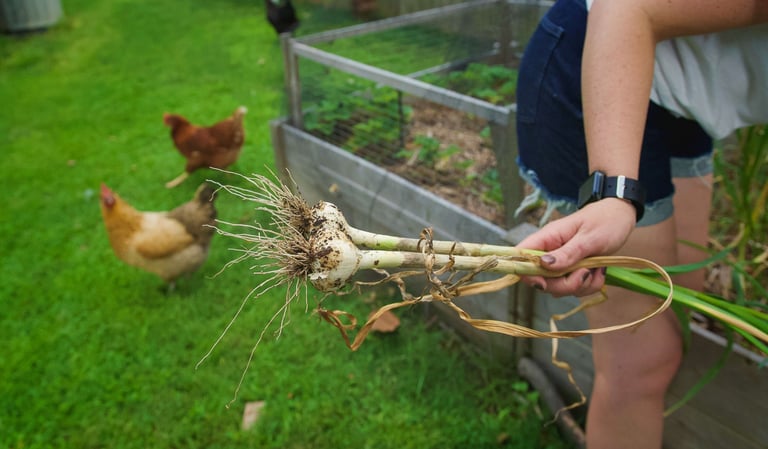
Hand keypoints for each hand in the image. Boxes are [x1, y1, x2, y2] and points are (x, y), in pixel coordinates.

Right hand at [518, 198, 636, 296]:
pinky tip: (599, 272)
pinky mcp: (573, 270)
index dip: (526, 273)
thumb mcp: (589, 238)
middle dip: (563, 285)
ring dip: (579, 285)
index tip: (544, 283)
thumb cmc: (606, 221)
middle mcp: (551, 251)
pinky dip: (589, 285)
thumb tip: (544, 265)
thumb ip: (567, 253)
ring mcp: (562, 262)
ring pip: (558, 287)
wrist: (623, 216)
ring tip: (596, 270)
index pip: (521, 255)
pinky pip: (574, 288)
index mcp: (548, 237)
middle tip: (584, 274)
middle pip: (540, 279)